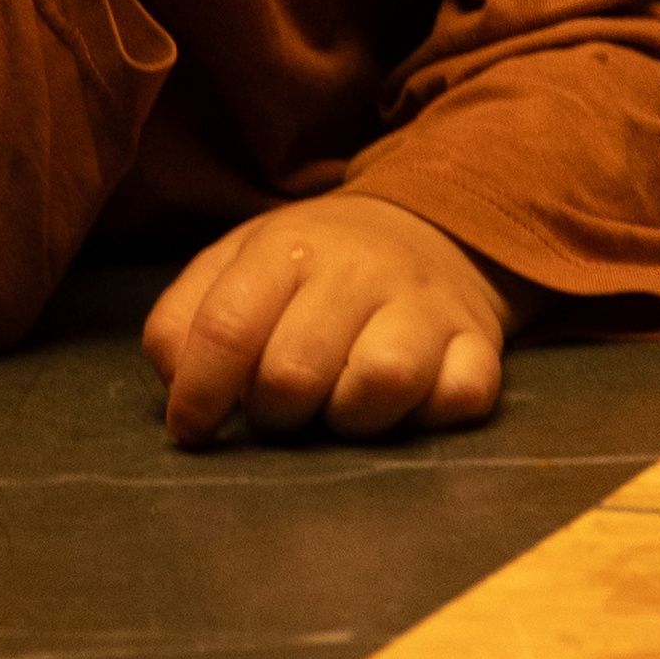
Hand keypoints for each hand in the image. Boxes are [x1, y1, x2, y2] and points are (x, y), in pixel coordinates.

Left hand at [142, 194, 523, 445]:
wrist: (428, 229)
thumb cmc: (313, 270)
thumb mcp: (237, 266)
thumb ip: (186, 320)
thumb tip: (178, 391)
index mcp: (287, 246)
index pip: (227, 327)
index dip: (199, 394)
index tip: (193, 429)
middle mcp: (359, 269)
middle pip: (294, 372)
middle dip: (273, 414)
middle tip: (279, 410)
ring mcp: (426, 305)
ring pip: (377, 385)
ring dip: (346, 420)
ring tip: (339, 407)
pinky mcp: (481, 344)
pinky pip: (458, 399)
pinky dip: (428, 417)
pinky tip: (408, 406)